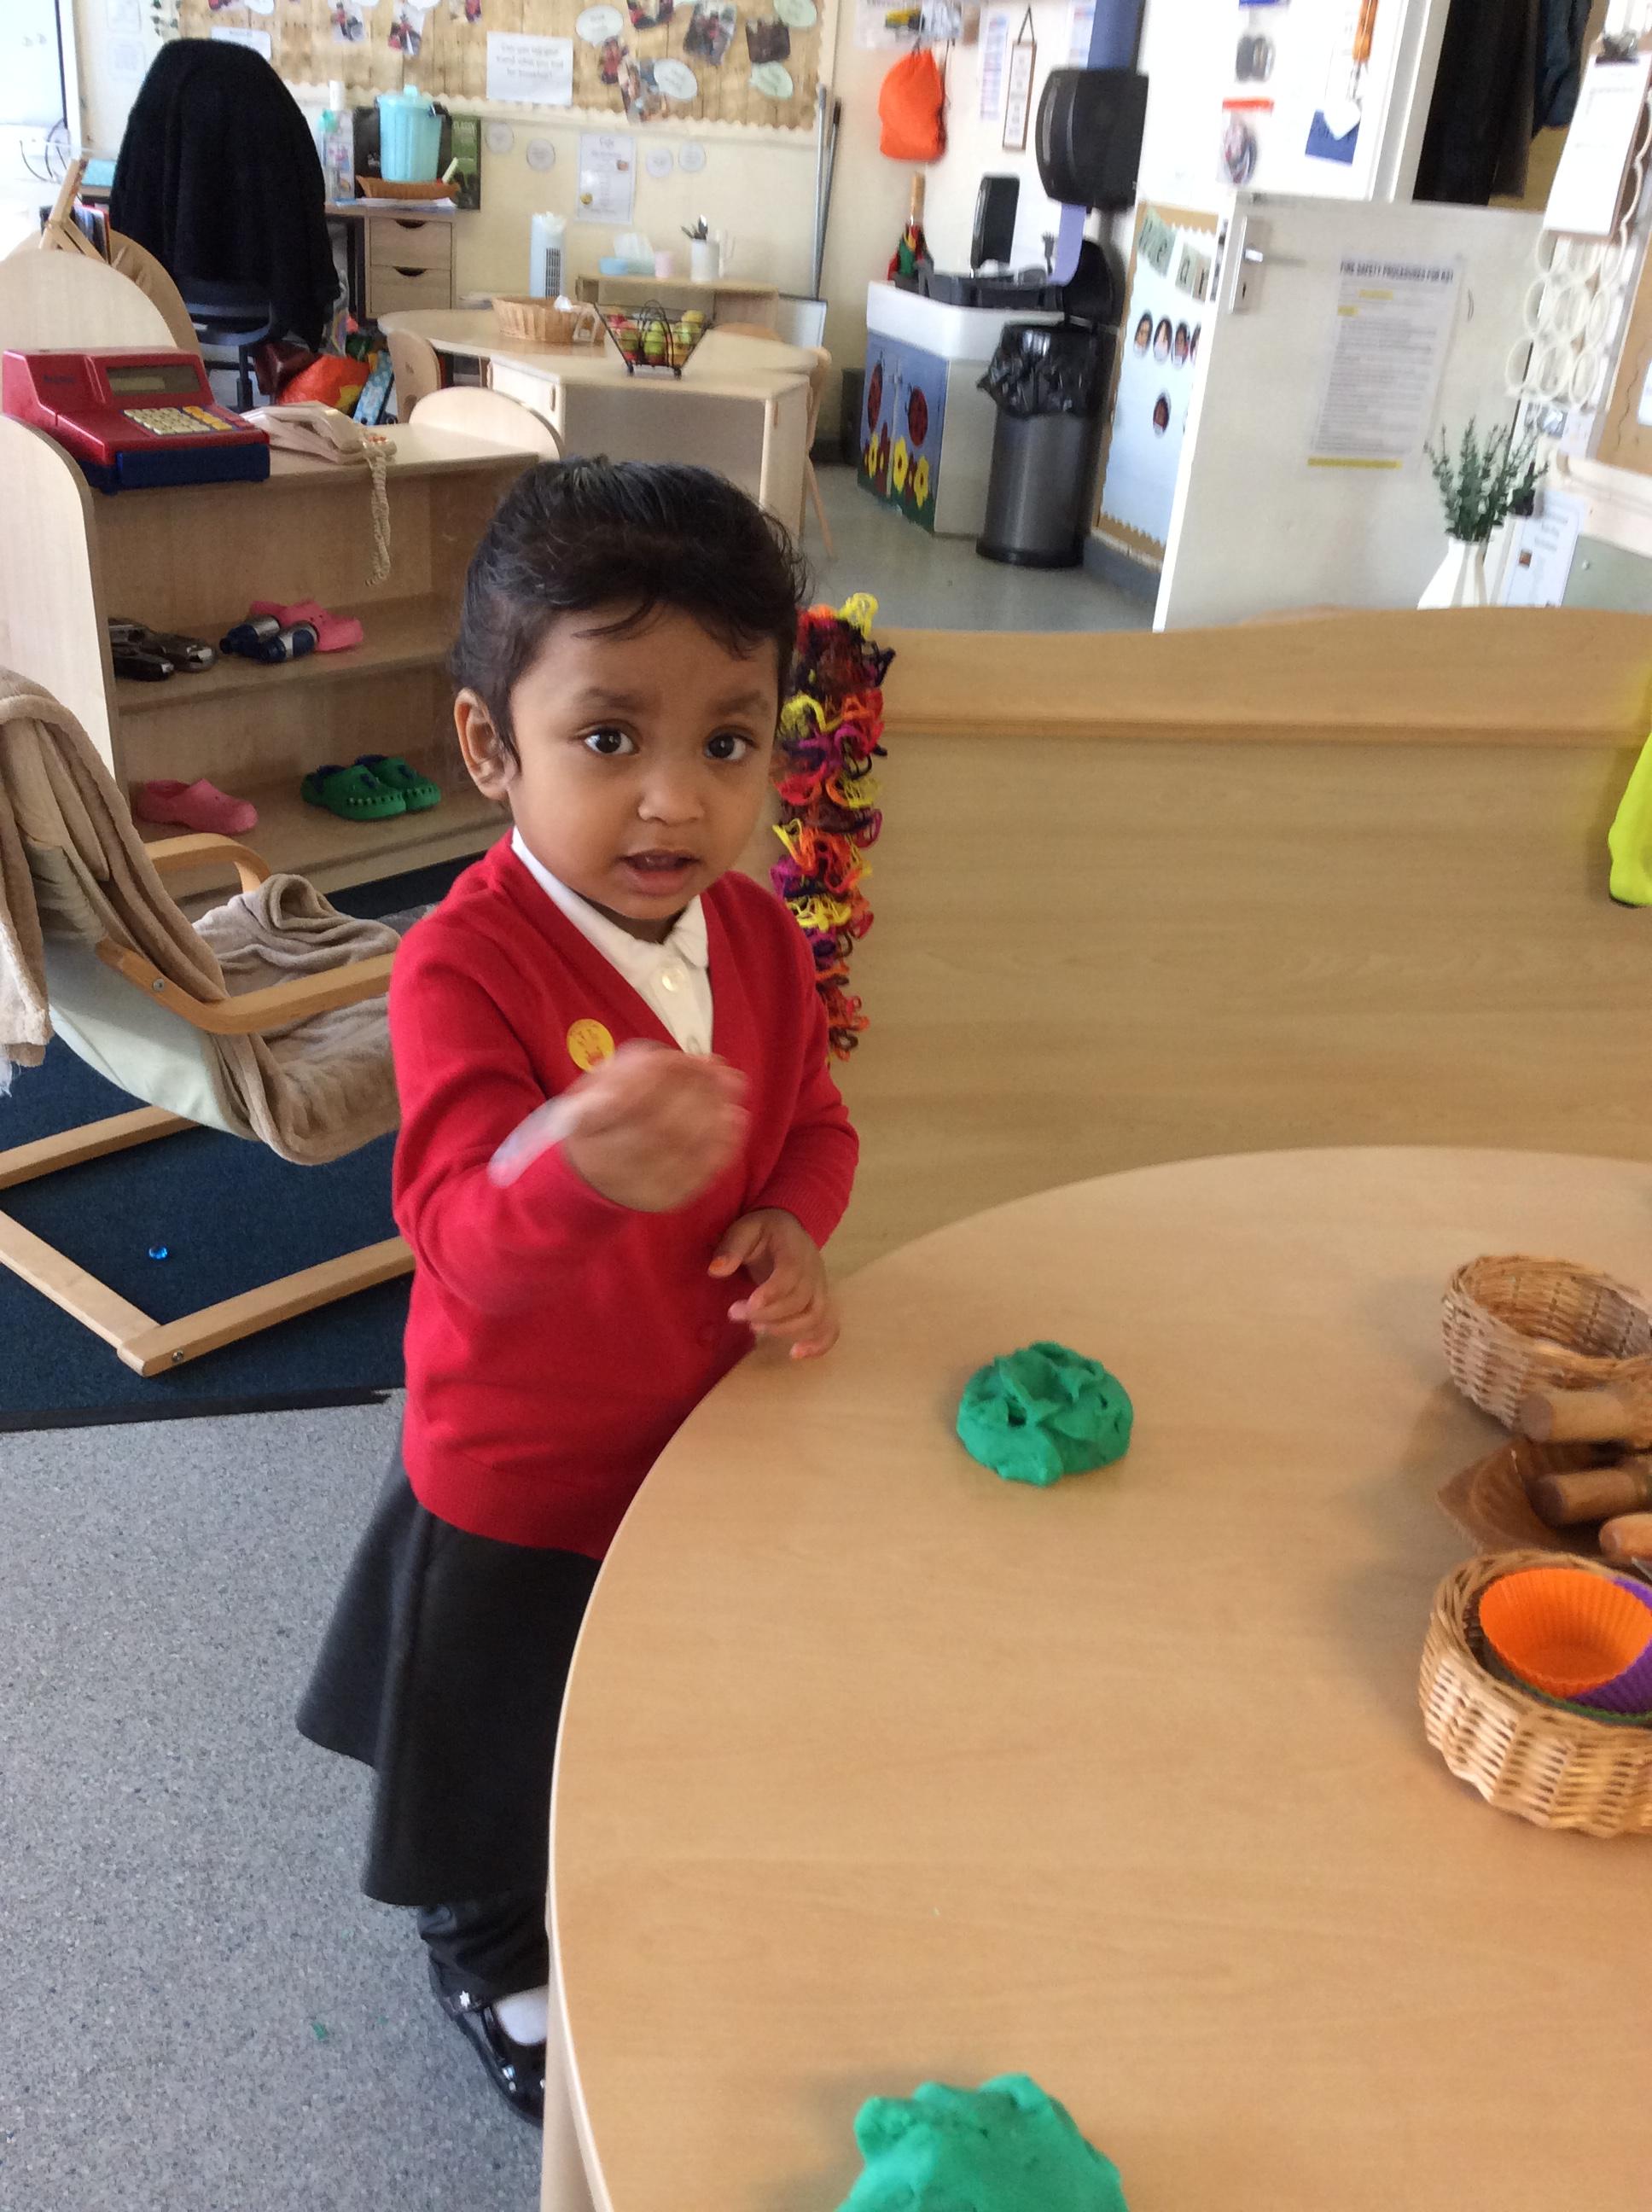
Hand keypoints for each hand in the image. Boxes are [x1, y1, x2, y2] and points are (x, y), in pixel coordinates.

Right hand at [493, 1041, 746, 1212]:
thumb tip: (671, 1059)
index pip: (629, 1100)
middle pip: (663, 1127)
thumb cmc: (595, 1124)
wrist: (586, 1179)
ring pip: (685, 1151)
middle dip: (698, 1092)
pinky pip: (700, 1175)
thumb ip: (623, 1072)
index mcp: (586, 1131)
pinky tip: (735, 1119)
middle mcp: (611, 1166)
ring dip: (716, 1114)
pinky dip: (723, 1145)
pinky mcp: (665, 1200)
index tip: (687, 1056)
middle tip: (721, 1069)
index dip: (662, 1076)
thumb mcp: (588, 1092)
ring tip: (733, 1086)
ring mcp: (640, 1188)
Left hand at [709, 1207, 837, 1359]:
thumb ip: (731, 1247)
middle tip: (735, 1314)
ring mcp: (820, 1288)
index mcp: (795, 1249)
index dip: (772, 1293)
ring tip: (755, 1330)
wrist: (789, 1227)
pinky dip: (818, 1344)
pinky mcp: (821, 1302)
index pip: (791, 1274)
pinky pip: (830, 1326)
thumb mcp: (744, 1229)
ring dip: (786, 1330)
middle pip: (801, 1300)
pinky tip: (796, 1354)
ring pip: (815, 1316)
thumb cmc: (763, 1230)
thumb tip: (716, 1270)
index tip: (747, 1306)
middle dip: (768, 1315)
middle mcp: (813, 1270)